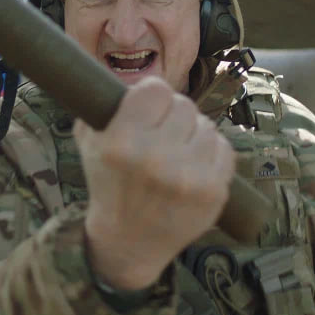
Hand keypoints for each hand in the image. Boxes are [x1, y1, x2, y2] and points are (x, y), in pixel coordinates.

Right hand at [76, 76, 235, 290]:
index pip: (156, 89)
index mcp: (122, 143)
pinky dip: (210, 154)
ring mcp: (189, 178)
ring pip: (206, 125)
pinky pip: (224, 148)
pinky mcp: (214, 192)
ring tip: (176, 154)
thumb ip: (105, 104)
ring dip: (192, 135)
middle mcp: (157, 159)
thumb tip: (125, 73)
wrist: (128, 242)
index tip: (147, 108)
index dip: (151, 97)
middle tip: (160, 136)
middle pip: (183, 104)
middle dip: (172, 117)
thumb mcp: (90, 141)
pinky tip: (192, 168)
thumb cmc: (109, 184)